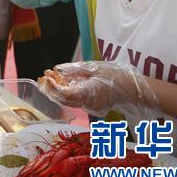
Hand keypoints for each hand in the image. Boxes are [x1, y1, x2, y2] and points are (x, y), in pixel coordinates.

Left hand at [38, 60, 159, 117]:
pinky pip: (75, 102)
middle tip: (42, 78)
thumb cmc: (116, 76)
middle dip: (51, 90)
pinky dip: (66, 94)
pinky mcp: (92, 107)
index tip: (46, 76)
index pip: (64, 94)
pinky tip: (61, 85)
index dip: (52, 87)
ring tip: (49, 80)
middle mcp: (88, 104)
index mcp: (88, 93)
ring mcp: (90, 108)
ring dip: (57, 92)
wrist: (134, 89)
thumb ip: (75, 70)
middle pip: (63, 100)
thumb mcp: (95, 68)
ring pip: (68, 102)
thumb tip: (58, 70)